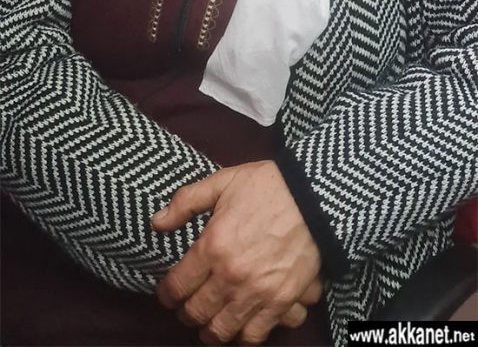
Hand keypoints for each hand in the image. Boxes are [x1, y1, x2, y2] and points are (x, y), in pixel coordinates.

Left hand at [151, 161, 320, 343]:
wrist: (314, 196)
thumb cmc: (267, 186)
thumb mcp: (222, 182)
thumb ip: (185, 202)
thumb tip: (156, 222)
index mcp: (212, 246)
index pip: (176, 286)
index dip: (166, 294)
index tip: (167, 293)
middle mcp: (231, 276)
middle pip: (195, 313)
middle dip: (186, 313)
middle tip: (186, 307)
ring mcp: (257, 293)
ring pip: (221, 331)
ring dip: (210, 330)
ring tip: (209, 322)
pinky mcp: (281, 302)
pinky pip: (254, 335)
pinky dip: (242, 336)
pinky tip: (238, 326)